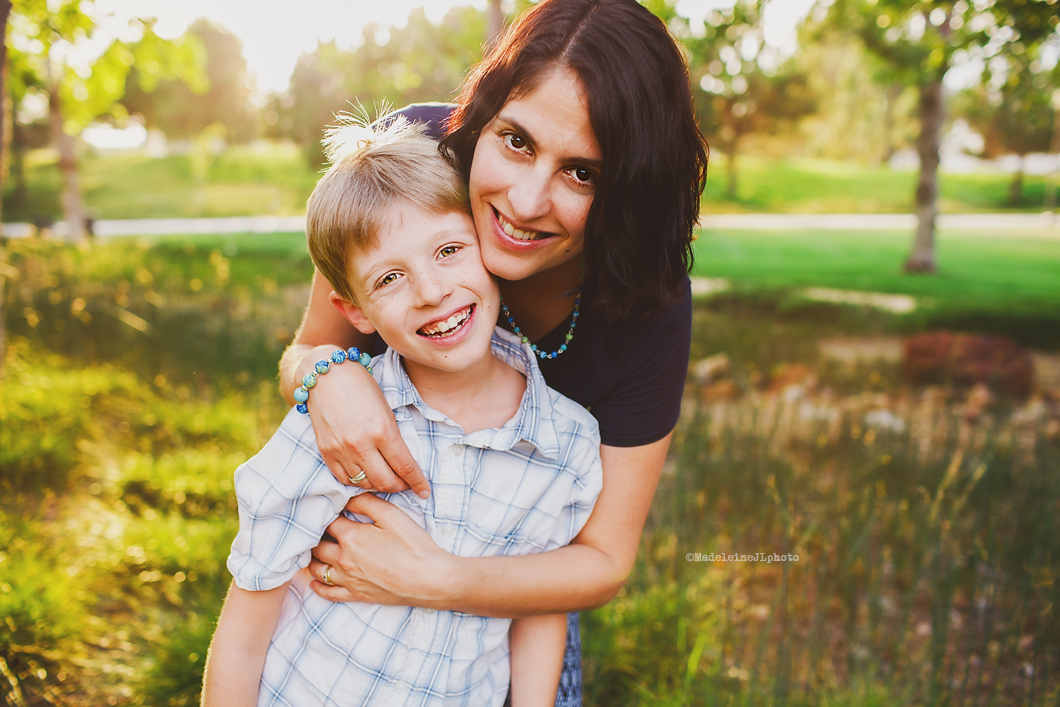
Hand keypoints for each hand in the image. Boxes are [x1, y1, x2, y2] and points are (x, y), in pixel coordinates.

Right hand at [305, 356, 429, 497]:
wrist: (327, 375)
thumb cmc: (361, 387)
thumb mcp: (386, 409)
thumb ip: (393, 437)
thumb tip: (404, 463)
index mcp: (382, 430)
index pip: (405, 467)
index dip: (417, 483)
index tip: (424, 491)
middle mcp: (361, 444)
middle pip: (385, 482)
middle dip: (400, 487)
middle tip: (406, 484)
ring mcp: (341, 450)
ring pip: (365, 484)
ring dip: (379, 485)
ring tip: (386, 478)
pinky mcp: (326, 452)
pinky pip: (344, 479)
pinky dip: (357, 481)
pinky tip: (365, 475)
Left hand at [307, 494, 452, 604]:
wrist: (429, 579)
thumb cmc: (413, 546)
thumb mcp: (392, 515)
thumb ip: (366, 502)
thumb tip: (347, 498)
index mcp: (351, 537)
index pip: (327, 521)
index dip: (328, 513)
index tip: (333, 510)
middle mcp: (343, 560)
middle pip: (316, 545)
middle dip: (317, 535)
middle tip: (325, 528)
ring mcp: (347, 580)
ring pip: (316, 569)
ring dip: (314, 558)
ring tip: (320, 549)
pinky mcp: (355, 595)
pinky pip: (326, 593)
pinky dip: (318, 585)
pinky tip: (317, 579)